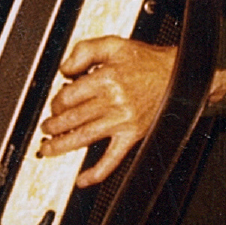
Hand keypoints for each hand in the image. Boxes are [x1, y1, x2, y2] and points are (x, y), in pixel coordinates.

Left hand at [41, 42, 225, 186]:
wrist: (180, 76)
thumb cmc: (148, 62)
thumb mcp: (115, 44)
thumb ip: (85, 50)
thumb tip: (64, 69)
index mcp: (106, 79)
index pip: (69, 96)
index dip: (56, 102)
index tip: (54, 104)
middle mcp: (113, 101)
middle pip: (72, 118)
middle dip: (53, 126)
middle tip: (45, 128)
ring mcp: (123, 122)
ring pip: (84, 137)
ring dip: (61, 145)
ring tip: (47, 149)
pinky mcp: (133, 136)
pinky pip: (112, 159)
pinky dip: (96, 172)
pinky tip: (82, 180)